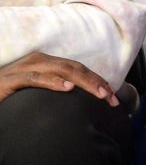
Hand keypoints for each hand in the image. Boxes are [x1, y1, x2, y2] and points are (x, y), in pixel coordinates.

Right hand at [0, 52, 118, 105]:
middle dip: (97, 83)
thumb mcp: (40, 95)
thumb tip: (85, 104)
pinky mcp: (11, 79)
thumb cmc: (14, 98)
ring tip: (100, 94)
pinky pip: (35, 78)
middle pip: (75, 68)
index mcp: (48, 63)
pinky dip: (53, 82)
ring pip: (61, 70)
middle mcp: (39, 61)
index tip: (115, 98)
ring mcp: (25, 67)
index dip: (99, 81)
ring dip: (84, 82)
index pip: (80, 70)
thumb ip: (60, 95)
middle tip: (112, 98)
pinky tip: (68, 88)